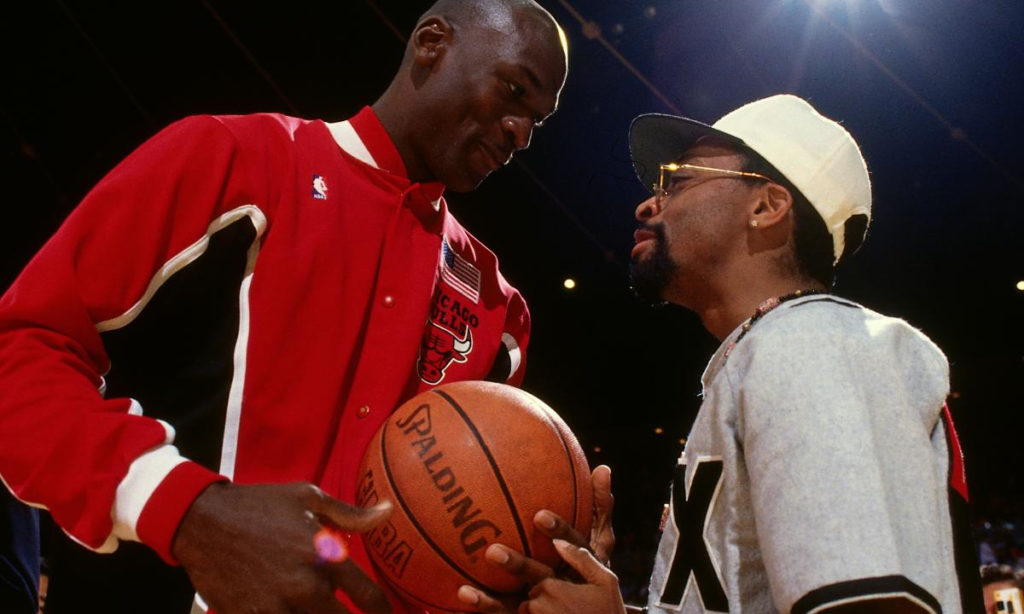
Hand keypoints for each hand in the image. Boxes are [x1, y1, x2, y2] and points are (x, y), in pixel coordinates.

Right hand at [171, 482, 392, 613]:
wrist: (203, 522)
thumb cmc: (259, 505)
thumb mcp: (308, 498)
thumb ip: (351, 514)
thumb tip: (388, 511)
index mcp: (326, 557)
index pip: (369, 598)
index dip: (382, 611)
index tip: (382, 612)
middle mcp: (306, 587)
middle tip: (349, 611)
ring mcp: (277, 607)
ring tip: (314, 607)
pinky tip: (291, 611)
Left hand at [455, 466, 616, 612]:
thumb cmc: (596, 579)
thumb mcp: (603, 546)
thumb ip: (600, 510)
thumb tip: (603, 467)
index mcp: (583, 570)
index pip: (573, 548)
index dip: (558, 532)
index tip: (540, 516)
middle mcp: (563, 589)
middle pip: (539, 577)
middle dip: (518, 566)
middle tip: (493, 551)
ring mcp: (545, 610)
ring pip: (517, 604)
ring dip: (491, 601)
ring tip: (465, 590)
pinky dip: (485, 610)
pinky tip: (464, 597)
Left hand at [521, 540, 626, 613]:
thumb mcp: (605, 583)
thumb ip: (581, 559)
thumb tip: (557, 541)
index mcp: (552, 588)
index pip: (540, 583)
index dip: (555, 591)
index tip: (571, 600)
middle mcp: (538, 606)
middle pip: (531, 600)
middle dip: (546, 606)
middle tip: (571, 613)